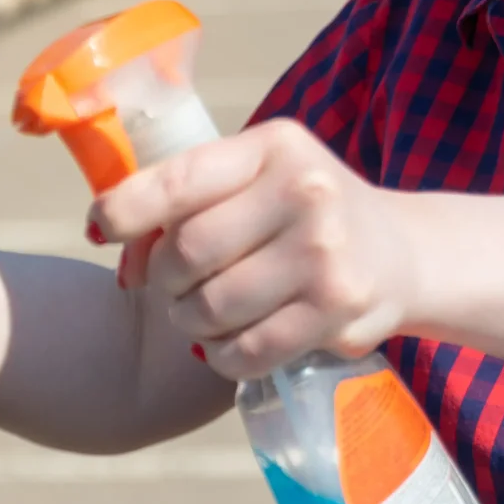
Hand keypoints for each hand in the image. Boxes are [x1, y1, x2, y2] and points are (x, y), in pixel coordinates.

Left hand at [88, 119, 418, 379]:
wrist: (402, 253)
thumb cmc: (302, 213)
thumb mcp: (257, 176)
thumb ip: (188, 195)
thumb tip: (105, 232)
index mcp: (273, 147)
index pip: (177, 180)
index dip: (124, 210)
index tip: (101, 229)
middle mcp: (305, 192)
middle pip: (187, 251)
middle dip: (163, 279)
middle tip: (171, 287)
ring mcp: (325, 253)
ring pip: (211, 307)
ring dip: (189, 321)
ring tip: (198, 315)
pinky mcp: (337, 311)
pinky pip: (247, 350)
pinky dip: (220, 356)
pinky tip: (222, 346)